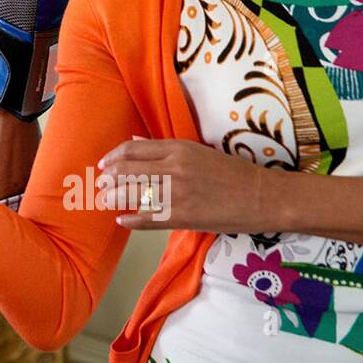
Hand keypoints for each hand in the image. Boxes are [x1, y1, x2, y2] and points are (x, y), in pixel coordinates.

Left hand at [97, 138, 277, 231]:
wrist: (261, 196)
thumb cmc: (232, 172)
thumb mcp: (198, 151)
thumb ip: (163, 149)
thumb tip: (134, 143)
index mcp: (177, 149)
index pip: (131, 150)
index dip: (112, 157)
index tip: (104, 165)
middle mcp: (173, 169)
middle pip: (126, 172)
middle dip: (107, 179)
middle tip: (101, 185)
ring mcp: (176, 194)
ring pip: (132, 195)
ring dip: (113, 198)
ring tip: (106, 201)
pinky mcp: (182, 217)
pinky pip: (146, 219)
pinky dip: (130, 220)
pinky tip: (122, 220)